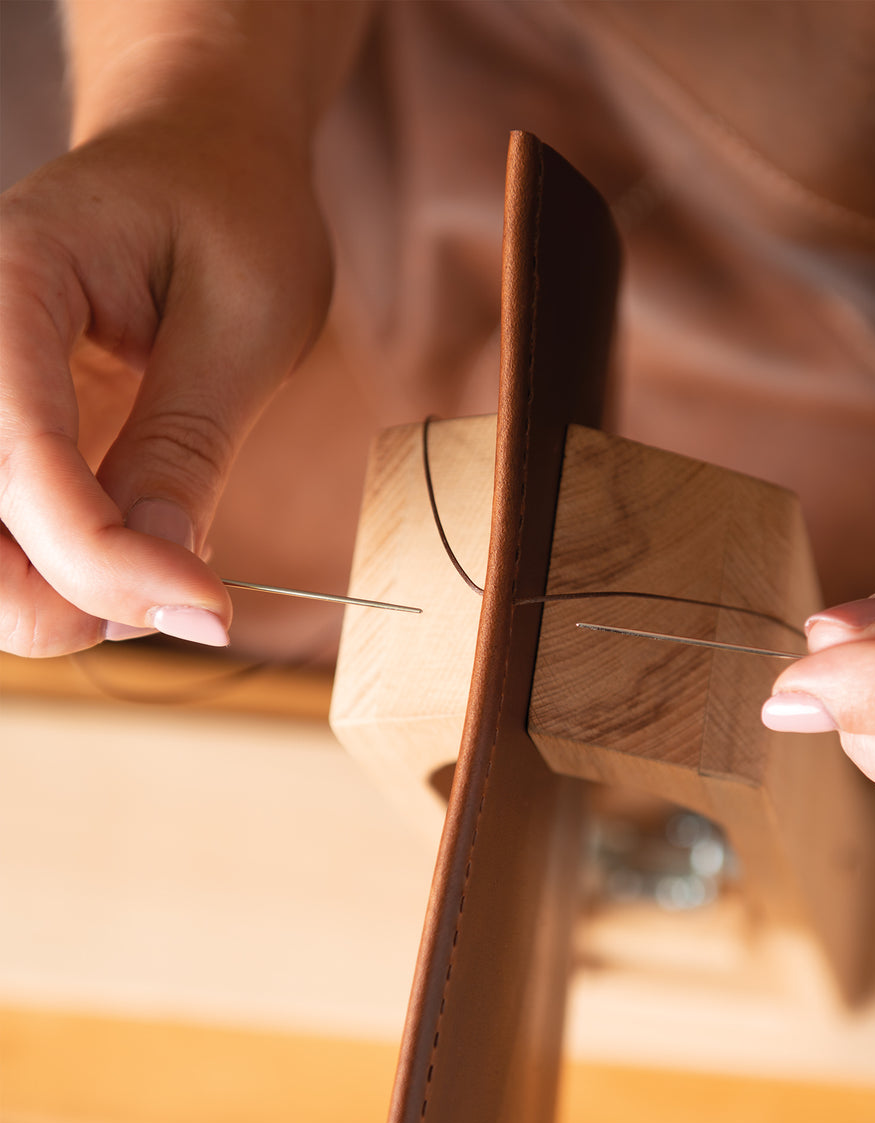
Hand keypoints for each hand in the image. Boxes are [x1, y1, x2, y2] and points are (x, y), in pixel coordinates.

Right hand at [0, 109, 332, 655]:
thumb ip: (189, 443)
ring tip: (167, 573)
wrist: (199, 155)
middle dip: (63, 595)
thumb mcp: (245, 320)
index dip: (102, 554)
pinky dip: (63, 573)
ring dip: (58, 598)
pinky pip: (4, 532)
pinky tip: (138, 552)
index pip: (17, 450)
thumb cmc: (233, 212)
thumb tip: (167, 577)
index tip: (206, 609)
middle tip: (186, 598)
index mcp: (8, 280)